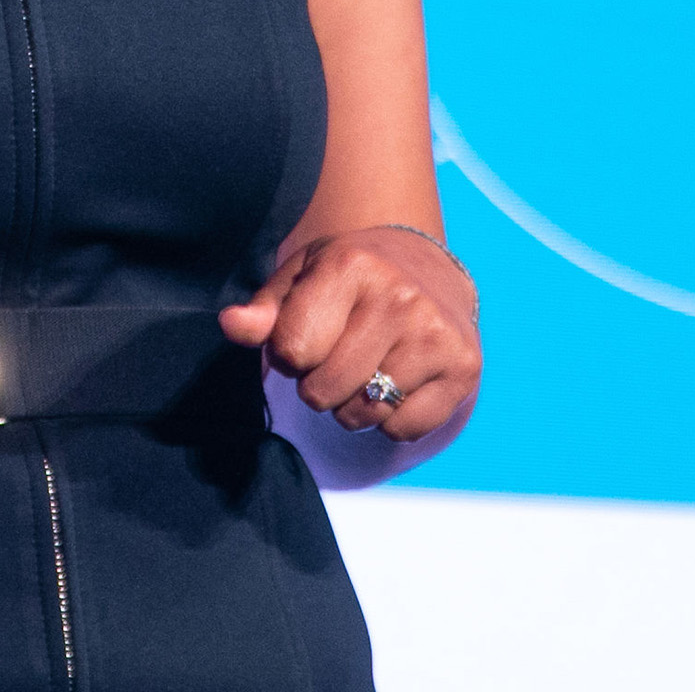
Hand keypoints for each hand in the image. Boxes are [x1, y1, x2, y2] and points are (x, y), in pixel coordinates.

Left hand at [219, 227, 480, 441]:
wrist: (427, 268)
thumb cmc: (350, 279)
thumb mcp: (300, 279)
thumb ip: (264, 311)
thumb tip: (231, 325)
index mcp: (351, 265)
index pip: (292, 350)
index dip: (291, 355)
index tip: (309, 336)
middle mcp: (399, 297)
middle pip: (325, 391)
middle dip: (319, 386)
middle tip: (336, 356)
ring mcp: (436, 334)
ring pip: (364, 414)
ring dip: (354, 405)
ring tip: (367, 368)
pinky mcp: (463, 368)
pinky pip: (404, 429)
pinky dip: (392, 419)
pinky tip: (399, 380)